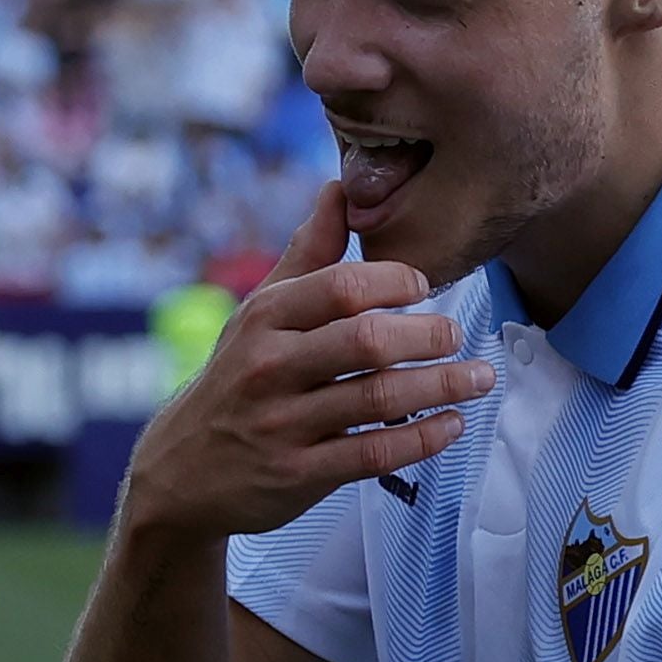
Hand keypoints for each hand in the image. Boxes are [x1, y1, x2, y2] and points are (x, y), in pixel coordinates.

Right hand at [121, 181, 491, 544]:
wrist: (182, 471)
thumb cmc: (237, 379)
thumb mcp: (258, 313)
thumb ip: (307, 254)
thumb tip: (339, 187)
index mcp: (264, 319)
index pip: (340, 287)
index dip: (394, 280)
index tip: (424, 286)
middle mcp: (270, 368)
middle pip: (365, 341)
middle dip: (427, 336)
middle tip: (458, 334)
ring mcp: (284, 424)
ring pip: (378, 399)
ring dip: (441, 386)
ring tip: (479, 378)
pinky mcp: (299, 475)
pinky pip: (373, 453)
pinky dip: (422, 438)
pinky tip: (451, 424)